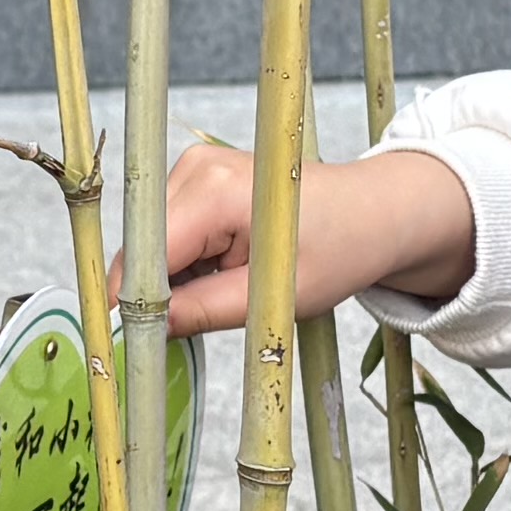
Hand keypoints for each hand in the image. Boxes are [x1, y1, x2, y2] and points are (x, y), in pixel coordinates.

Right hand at [161, 137, 476, 337]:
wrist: (373, 212)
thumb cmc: (338, 250)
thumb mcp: (273, 297)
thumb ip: (203, 312)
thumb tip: (146, 332)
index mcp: (215, 191)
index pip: (146, 255)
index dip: (137, 303)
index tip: (140, 343)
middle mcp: (196, 168)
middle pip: (142, 247)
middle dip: (156, 292)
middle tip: (195, 324)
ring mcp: (194, 167)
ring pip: (151, 243)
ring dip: (172, 279)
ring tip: (225, 289)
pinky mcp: (197, 176)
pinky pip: (167, 232)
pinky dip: (184, 262)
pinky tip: (221, 271)